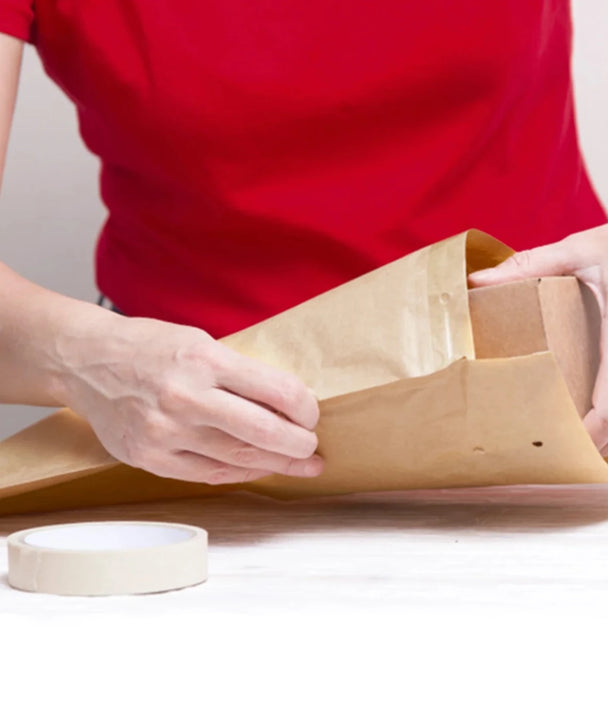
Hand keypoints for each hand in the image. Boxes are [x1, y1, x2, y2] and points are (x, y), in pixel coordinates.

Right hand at [54, 315, 322, 483]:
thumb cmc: (150, 347)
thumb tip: (287, 402)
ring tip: (299, 465)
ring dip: (275, 465)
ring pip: (236, 458)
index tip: (311, 412)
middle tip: (313, 448)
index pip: (275, 390)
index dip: (304, 406)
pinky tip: (257, 469)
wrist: (85, 361)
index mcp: (204, 360)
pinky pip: (206, 473)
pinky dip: (238, 472)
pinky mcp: (148, 456)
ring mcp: (163, 431)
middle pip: (261, 432)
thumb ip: (239, 372)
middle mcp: (185, 397)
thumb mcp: (200, 342)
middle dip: (297, 445)